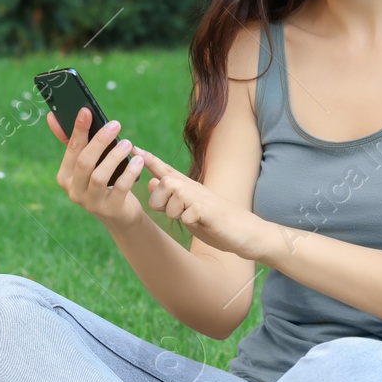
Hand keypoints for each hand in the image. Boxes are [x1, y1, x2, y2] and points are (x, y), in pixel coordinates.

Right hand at [46, 107, 144, 227]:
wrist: (119, 214)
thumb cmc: (103, 182)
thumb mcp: (88, 163)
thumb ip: (74, 142)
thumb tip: (52, 116)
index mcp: (65, 176)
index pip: (71, 150)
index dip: (78, 130)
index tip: (86, 111)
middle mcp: (74, 190)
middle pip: (84, 162)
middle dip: (99, 141)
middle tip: (115, 124)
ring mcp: (91, 202)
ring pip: (99, 176)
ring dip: (114, 157)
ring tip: (127, 143)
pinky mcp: (110, 209)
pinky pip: (120, 188)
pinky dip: (129, 172)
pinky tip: (138, 160)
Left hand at [133, 145, 266, 258]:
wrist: (247, 233)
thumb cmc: (216, 223)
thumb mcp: (189, 210)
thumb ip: (171, 197)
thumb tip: (152, 180)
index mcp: (188, 188)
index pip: (165, 170)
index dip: (149, 160)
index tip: (134, 148)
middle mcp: (193, 188)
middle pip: (163, 184)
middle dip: (160, 201)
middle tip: (177, 213)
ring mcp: (201, 197)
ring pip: (172, 198)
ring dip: (176, 213)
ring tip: (192, 218)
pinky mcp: (208, 210)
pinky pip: (186, 215)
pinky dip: (189, 221)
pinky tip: (202, 222)